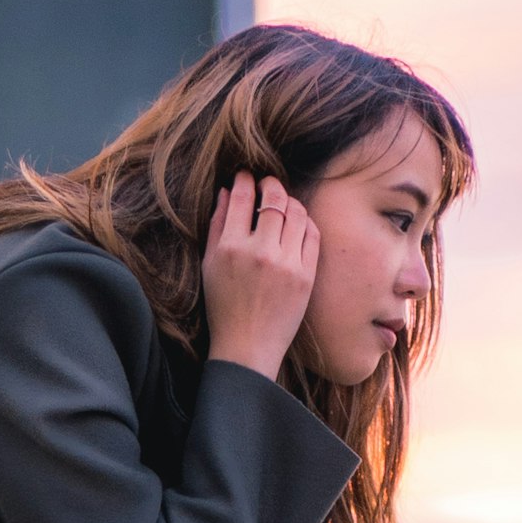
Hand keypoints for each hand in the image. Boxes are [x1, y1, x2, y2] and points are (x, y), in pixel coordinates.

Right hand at [203, 171, 319, 379]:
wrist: (248, 346)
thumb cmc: (223, 306)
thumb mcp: (210, 264)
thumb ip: (217, 224)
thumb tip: (227, 191)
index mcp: (231, 248)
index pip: (242, 197)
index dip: (245, 180)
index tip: (245, 176)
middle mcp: (260, 252)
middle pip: (274, 198)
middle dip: (270, 184)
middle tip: (267, 184)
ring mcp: (287, 264)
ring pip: (297, 212)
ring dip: (290, 201)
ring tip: (282, 203)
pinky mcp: (306, 275)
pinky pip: (312, 234)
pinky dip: (305, 222)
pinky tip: (297, 223)